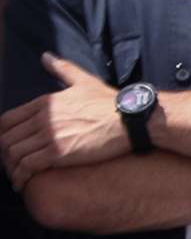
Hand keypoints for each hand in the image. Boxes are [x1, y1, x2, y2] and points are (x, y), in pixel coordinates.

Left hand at [0, 54, 130, 185]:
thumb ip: (62, 69)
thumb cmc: (109, 102)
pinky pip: (28, 166)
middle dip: (5, 153)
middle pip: (6, 139)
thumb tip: (46, 56)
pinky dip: (22, 176)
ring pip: (13, 154)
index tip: (10, 144)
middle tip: (12, 163)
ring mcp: (49, 136)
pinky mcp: (58, 153)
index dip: (3, 135)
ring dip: (12, 167)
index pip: (5, 121)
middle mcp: (41, 119)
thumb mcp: (84, 81)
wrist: (129, 119)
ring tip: (17, 175)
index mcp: (43, 103)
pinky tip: (24, 183)